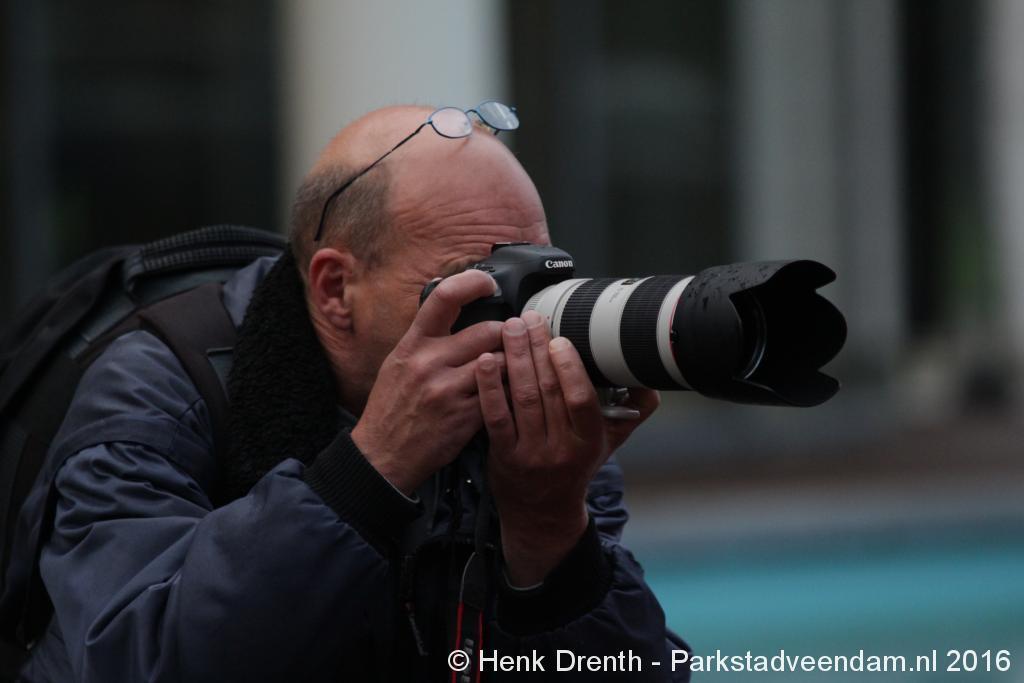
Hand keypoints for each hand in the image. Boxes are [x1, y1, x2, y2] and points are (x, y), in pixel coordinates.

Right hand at [351, 270, 503, 494]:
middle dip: (507, 334)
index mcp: (412, 344)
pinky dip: (509, 392)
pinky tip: (507, 394)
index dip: (473, 282)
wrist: (381, 456)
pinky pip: (501, 395)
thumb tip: (447, 296)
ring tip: (514, 367)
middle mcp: (429, 362)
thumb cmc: (392, 408)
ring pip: (501, 363)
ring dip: (514, 364)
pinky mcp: (464, 417)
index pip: (444, 297)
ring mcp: (447, 390)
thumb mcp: (397, 363)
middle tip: (514, 339)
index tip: (489, 283)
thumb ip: (424, 335)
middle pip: (487, 331)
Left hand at [475, 310, 658, 585]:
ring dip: (515, 359)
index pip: (581, 401)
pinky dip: (490, 386)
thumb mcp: (609, 444)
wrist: (542, 514)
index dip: (569, 369)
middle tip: (529, 318)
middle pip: (548, 392)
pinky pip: (496, 416)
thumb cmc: (575, 468)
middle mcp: (560, 449)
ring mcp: (530, 453)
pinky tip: (486, 360)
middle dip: (538, 350)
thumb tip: (652, 379)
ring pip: (522, 398)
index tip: (560, 339)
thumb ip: (631, 411)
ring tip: (510, 328)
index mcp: (589, 441)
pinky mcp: (503, 455)